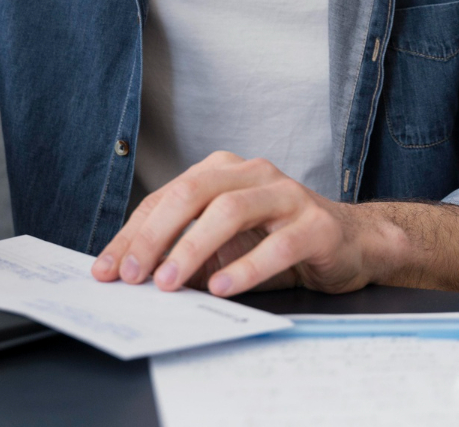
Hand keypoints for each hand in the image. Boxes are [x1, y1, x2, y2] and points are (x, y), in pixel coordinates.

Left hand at [92, 151, 379, 297]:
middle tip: (131, 274)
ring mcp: (286, 194)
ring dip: (193, 248)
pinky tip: (221, 287)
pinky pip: (277, 244)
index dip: (133, 233)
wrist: (350, 245)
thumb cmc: (278, 241)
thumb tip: (136, 279)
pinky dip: (245, 267)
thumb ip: (186, 255)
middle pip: (192, 193)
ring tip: (170, 283)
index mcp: (222, 172)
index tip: (107, 269)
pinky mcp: (315, 224)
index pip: (167, 197)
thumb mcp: (224, 248)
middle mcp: (252, 173)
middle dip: (155, 235)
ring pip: (230, 210)